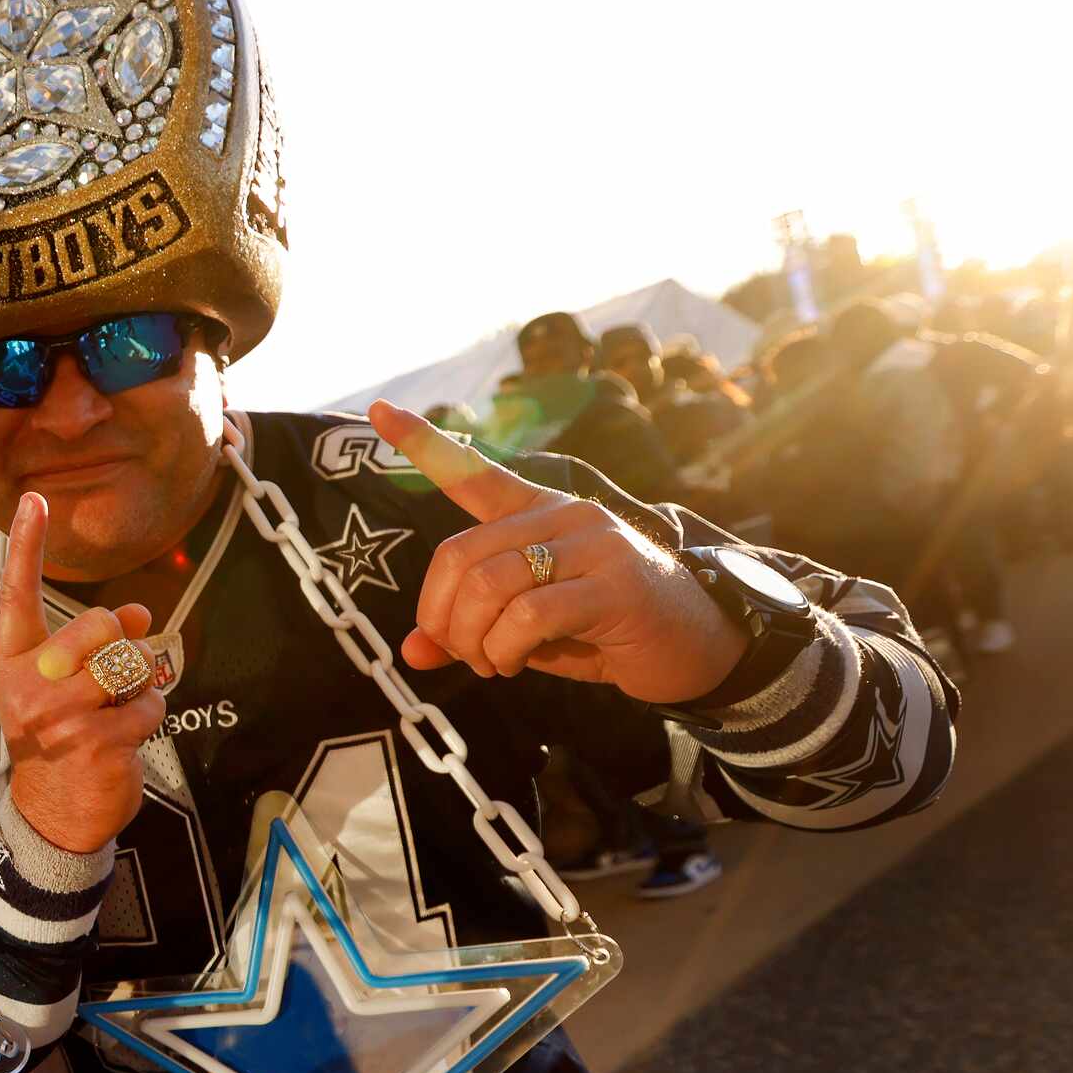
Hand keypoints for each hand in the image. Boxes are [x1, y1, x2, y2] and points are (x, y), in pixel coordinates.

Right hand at [0, 491, 166, 853]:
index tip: (35, 499)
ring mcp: (59, 715)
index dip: (28, 545)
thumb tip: (139, 613)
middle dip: (118, 645)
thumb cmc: (60, 740)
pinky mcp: (94, 742)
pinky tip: (123, 739)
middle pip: (96, 627)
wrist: (53, 815)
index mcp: (13, 664)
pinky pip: (147, 705)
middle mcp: (28, 685)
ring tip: (114, 712)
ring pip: (128, 665)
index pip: (17, 596)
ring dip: (136, 686)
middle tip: (109, 678)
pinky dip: (148, 718)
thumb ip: (92, 648)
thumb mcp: (63, 688)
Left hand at [371, 401, 748, 702]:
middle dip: (443, 616)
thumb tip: (412, 651)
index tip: (378, 410)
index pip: (472, 472)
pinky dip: (506, 649)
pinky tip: (516, 662)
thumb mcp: (525, 630)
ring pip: (490, 585)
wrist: (695, 648)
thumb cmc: (602, 631)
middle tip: (461, 653)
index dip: (422, 443)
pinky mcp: (614, 585)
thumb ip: (471, 629)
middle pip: (460, 554)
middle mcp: (563, 515)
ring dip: (474, 639)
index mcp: (537, 512)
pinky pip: (528, 615)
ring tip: (493, 662)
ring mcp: (592, 545)